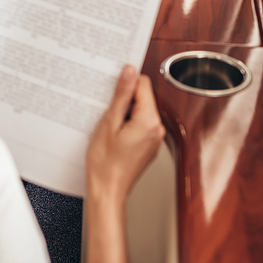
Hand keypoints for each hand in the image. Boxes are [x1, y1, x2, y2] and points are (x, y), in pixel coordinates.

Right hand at [87, 65, 164, 205]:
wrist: (107, 191)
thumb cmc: (105, 163)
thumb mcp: (109, 122)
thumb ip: (122, 94)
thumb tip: (129, 71)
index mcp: (149, 121)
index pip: (143, 84)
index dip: (126, 84)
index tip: (113, 91)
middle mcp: (157, 129)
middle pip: (143, 97)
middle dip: (125, 99)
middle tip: (108, 112)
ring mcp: (154, 138)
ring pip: (140, 110)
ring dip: (125, 111)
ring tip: (110, 126)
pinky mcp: (148, 144)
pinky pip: (140, 123)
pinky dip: (127, 123)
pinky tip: (114, 133)